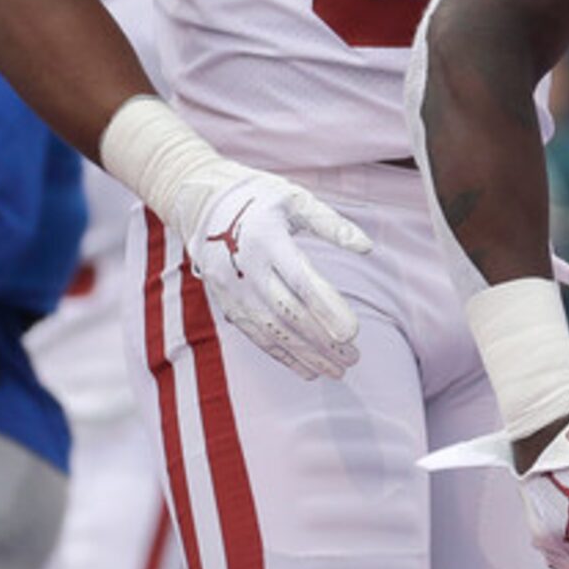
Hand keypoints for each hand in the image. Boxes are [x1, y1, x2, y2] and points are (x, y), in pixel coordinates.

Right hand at [177, 168, 374, 379]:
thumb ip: (331, 224)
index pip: (301, 282)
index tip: (353, 333)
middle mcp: (245, 268)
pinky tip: (308, 369)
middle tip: (353, 357)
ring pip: (272, 331)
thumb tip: (367, 247)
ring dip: (306, 354)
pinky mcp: (227, 303)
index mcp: (266, 239)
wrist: (201, 202)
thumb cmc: (259, 197)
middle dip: (322, 340)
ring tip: (337, 370)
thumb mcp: (295, 198)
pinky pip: (256, 335)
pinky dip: (282, 355)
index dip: (326, 309)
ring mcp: (232, 289)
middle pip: (288, 313)